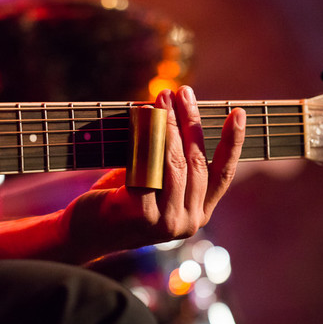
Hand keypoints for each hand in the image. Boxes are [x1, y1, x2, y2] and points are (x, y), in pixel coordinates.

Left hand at [61, 86, 244, 261]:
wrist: (84, 231)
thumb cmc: (118, 198)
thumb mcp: (152, 179)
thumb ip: (170, 158)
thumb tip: (176, 111)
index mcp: (197, 213)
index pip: (222, 174)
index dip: (232, 142)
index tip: (238, 113)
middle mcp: (188, 221)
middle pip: (197, 162)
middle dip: (191, 122)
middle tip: (183, 92)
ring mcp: (167, 221)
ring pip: (174, 163)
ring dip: (168, 125)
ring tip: (162, 98)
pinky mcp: (143, 215)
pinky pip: (148, 168)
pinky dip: (145, 139)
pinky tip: (140, 117)